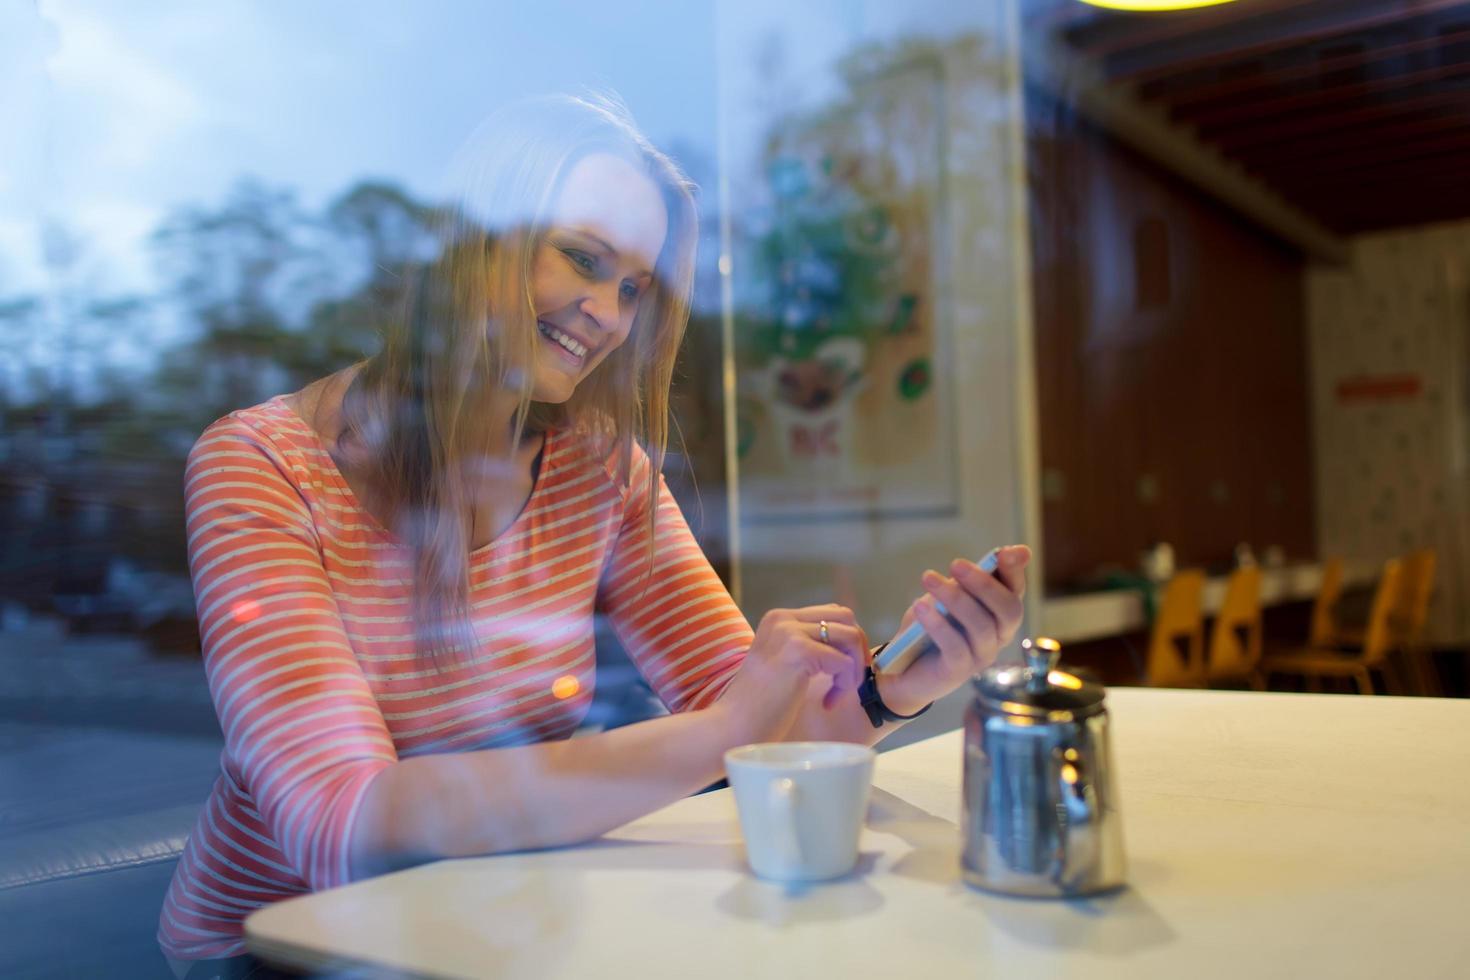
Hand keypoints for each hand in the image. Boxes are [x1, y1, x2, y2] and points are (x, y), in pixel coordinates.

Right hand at [716, 604, 867, 744]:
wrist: (733, 727)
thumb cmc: (759, 707)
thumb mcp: (784, 665)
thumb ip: (808, 648)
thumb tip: (849, 647)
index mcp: (779, 619)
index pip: (832, 614)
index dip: (847, 644)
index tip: (839, 677)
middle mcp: (783, 619)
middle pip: (846, 618)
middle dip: (856, 651)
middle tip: (848, 683)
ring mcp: (789, 632)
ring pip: (851, 637)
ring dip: (853, 670)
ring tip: (835, 695)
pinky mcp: (798, 652)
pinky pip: (844, 662)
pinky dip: (843, 685)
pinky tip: (827, 704)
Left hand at [878, 546, 1030, 715]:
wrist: (904, 667)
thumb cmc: (931, 626)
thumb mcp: (945, 597)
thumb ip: (962, 581)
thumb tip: (973, 563)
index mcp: (999, 613)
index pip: (1016, 591)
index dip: (1014, 571)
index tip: (1005, 553)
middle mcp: (999, 636)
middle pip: (1008, 610)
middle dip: (984, 584)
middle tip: (956, 564)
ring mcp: (982, 656)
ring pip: (981, 627)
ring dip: (955, 599)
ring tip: (929, 578)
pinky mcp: (959, 671)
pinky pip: (955, 647)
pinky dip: (937, 624)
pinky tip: (919, 606)